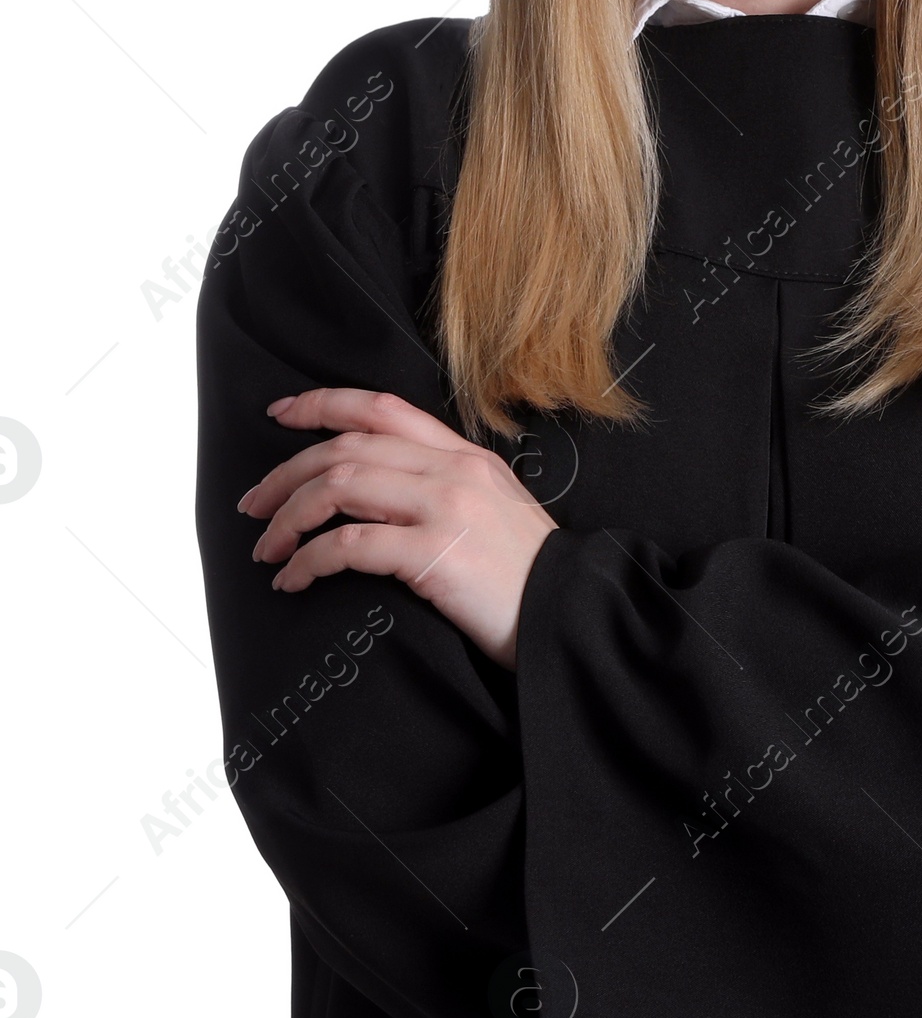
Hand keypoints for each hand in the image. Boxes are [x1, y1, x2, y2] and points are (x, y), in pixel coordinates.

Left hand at [238, 388, 556, 670]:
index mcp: (465, 456)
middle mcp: (452, 470)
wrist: (571, 612)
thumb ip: (447, 489)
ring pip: (339, 486)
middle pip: (346, 447)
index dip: (322, 404)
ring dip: (288, 517)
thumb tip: (384, 494)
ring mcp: (444, 508)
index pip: (382, 408)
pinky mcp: (434, 554)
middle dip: (286, 473)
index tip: (281, 414)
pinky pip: (348, 545)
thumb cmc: (527, 575)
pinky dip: (307, 560)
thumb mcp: (494, 510)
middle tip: (253, 505)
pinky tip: (293, 580)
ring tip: (267, 549)